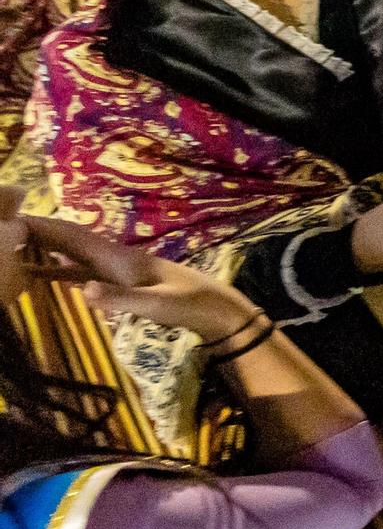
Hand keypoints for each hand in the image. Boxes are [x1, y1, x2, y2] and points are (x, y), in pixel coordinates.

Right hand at [23, 215, 258, 341]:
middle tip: (2, 229)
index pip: (73, 238)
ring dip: (44, 249)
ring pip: (71, 255)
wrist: (216, 309)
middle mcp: (113, 259)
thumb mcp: (156, 304)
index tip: (11, 218)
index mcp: (118, 258)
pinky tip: (44, 270)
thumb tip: (82, 289)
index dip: (42, 227)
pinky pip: (80, 273)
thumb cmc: (189, 305)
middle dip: (35, 233)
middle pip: (68, 241)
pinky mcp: (120, 283)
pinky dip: (59, 270)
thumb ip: (120, 298)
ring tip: (11, 246)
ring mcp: (115, 270)